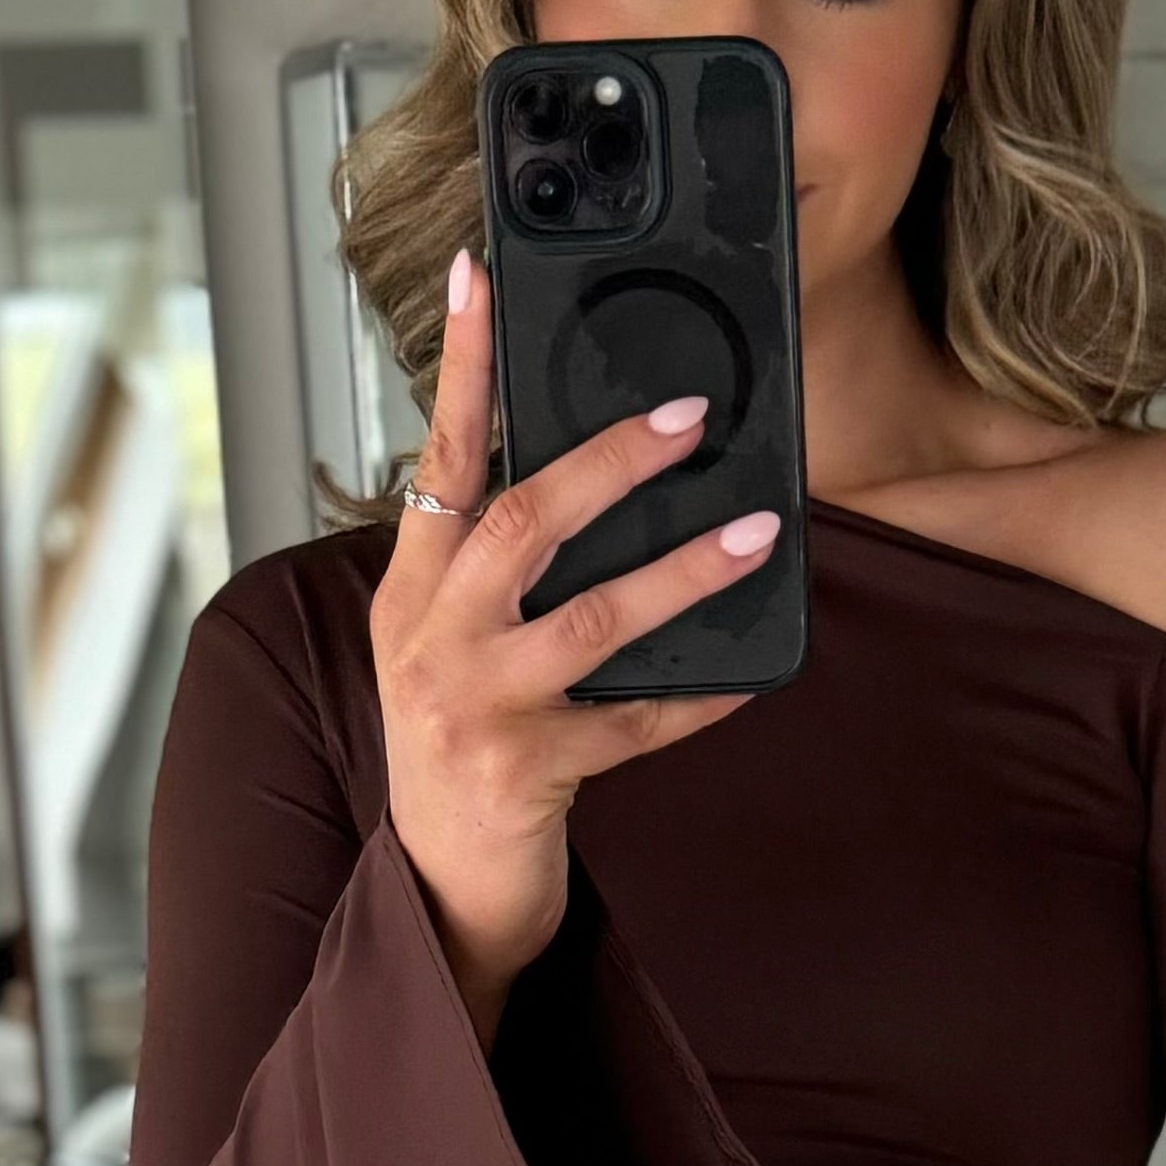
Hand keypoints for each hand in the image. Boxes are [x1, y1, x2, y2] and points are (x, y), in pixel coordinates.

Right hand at [368, 242, 779, 1041]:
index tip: (480, 275)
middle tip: (690, 416)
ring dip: (683, 570)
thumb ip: (488, 567)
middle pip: (524, 517)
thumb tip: (584, 476)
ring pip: (592, 614)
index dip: (459, 363)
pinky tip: (750, 677)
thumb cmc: (458, 751)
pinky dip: (697, 697)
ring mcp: (477, 706)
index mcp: (411, 589)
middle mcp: (433, 637)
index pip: (438, 455)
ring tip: (753, 532)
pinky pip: (635, 723)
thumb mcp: (448, 646)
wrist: (440, 890)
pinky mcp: (528, 772)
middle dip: (611, 459)